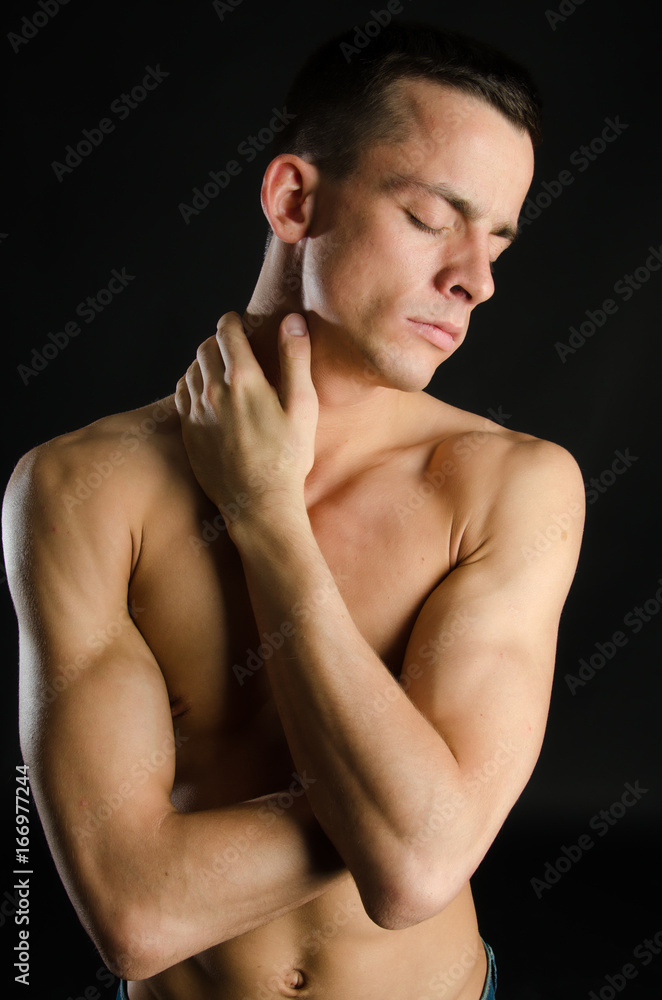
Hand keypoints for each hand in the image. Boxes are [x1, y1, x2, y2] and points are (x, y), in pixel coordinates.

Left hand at [175, 311, 317, 534]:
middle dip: (219, 340)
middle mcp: (213, 391)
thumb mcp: (303, 406)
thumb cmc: (288, 457)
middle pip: (205, 348)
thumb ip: (296, 359)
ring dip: (204, 362)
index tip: (238, 322)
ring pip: (191, 369)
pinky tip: (206, 393)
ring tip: (221, 369)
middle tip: (234, 346)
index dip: (232, 321)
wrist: (259, 503)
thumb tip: (293, 320)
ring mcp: (196, 413)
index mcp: (243, 379)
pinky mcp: (188, 432)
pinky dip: (192, 384)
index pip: (226, 331)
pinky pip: (181, 395)